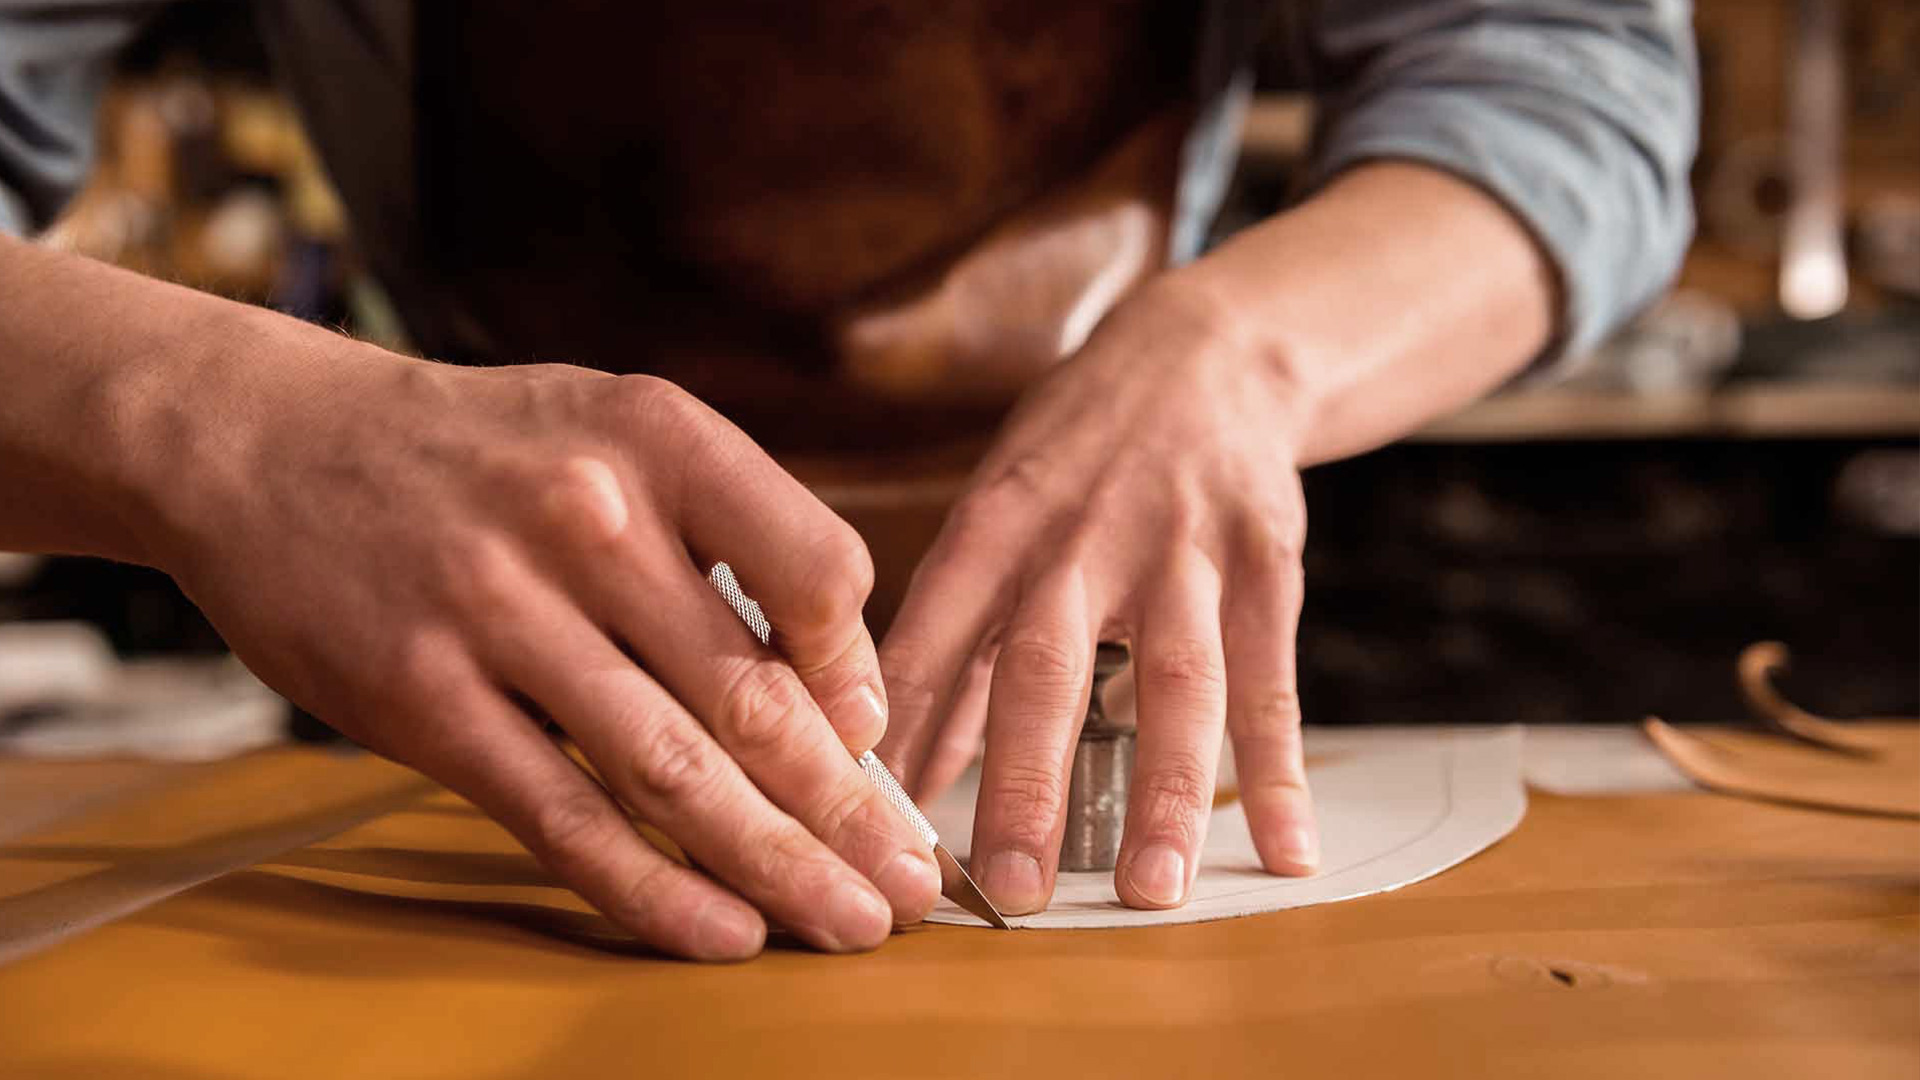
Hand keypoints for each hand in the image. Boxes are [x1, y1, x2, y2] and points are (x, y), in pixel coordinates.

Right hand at [150, 329, 940, 958]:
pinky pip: (561, 817)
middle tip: (909, 886)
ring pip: (671, 771)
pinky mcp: (422, 700)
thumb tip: (837, 686)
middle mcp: (589, 516)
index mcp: (658, 436)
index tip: (874, 741)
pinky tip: (723, 932)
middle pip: (753, 696)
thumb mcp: (613, 427)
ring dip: (777, 864)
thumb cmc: (479, 453)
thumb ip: (725, 531)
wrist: (264, 443)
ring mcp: (498, 611)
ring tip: (848, 922)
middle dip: (849, 810)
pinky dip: (652, 888)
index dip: (862, 671)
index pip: (817, 569)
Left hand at [876, 279, 1318, 912]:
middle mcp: (1082, 536)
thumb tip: (891, 769)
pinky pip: (1272, 677)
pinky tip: (1286, 845)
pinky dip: (1280, 766)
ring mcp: (1182, 549)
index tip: (878, 823)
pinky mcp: (1264, 562)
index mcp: (994, 524)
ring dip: (1165, 790)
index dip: (902, 728)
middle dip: (1025, 781)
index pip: (932, 634)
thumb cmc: (1075, 456)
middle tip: (1010, 889)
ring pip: (1175, 679)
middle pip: (1047, 667)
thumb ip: (954, 647)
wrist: (1206, 353)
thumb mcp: (996, 519)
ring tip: (1151, 891)